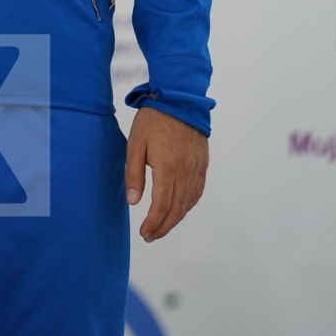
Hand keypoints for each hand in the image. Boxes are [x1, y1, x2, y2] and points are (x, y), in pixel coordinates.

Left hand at [124, 107, 207, 241]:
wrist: (179, 98)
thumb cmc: (153, 120)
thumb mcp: (135, 144)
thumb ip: (134, 173)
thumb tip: (133, 202)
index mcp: (168, 168)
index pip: (162, 206)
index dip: (153, 223)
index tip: (144, 233)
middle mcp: (186, 172)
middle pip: (177, 209)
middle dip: (164, 226)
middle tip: (151, 236)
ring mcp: (197, 168)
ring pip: (189, 203)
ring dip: (176, 219)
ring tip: (162, 227)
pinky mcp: (203, 163)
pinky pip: (198, 191)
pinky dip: (189, 205)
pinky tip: (180, 209)